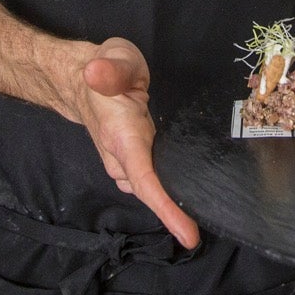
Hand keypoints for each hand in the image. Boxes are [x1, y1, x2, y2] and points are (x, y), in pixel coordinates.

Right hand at [62, 37, 200, 248]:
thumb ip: (110, 69)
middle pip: (151, 192)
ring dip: (174, 205)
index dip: (165, 208)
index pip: (143, 179)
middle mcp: (121, 157)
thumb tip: (95, 71)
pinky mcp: (133, 160)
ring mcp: (126, 162)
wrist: (81, 80)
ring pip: (151, 189)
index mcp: (122, 137)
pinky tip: (190, 192)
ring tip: (207, 213)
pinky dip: (169, 192)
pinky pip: (152, 182)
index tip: (188, 234)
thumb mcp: (113, 59)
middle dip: (177, 214)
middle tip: (212, 226)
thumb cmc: (106, 70)